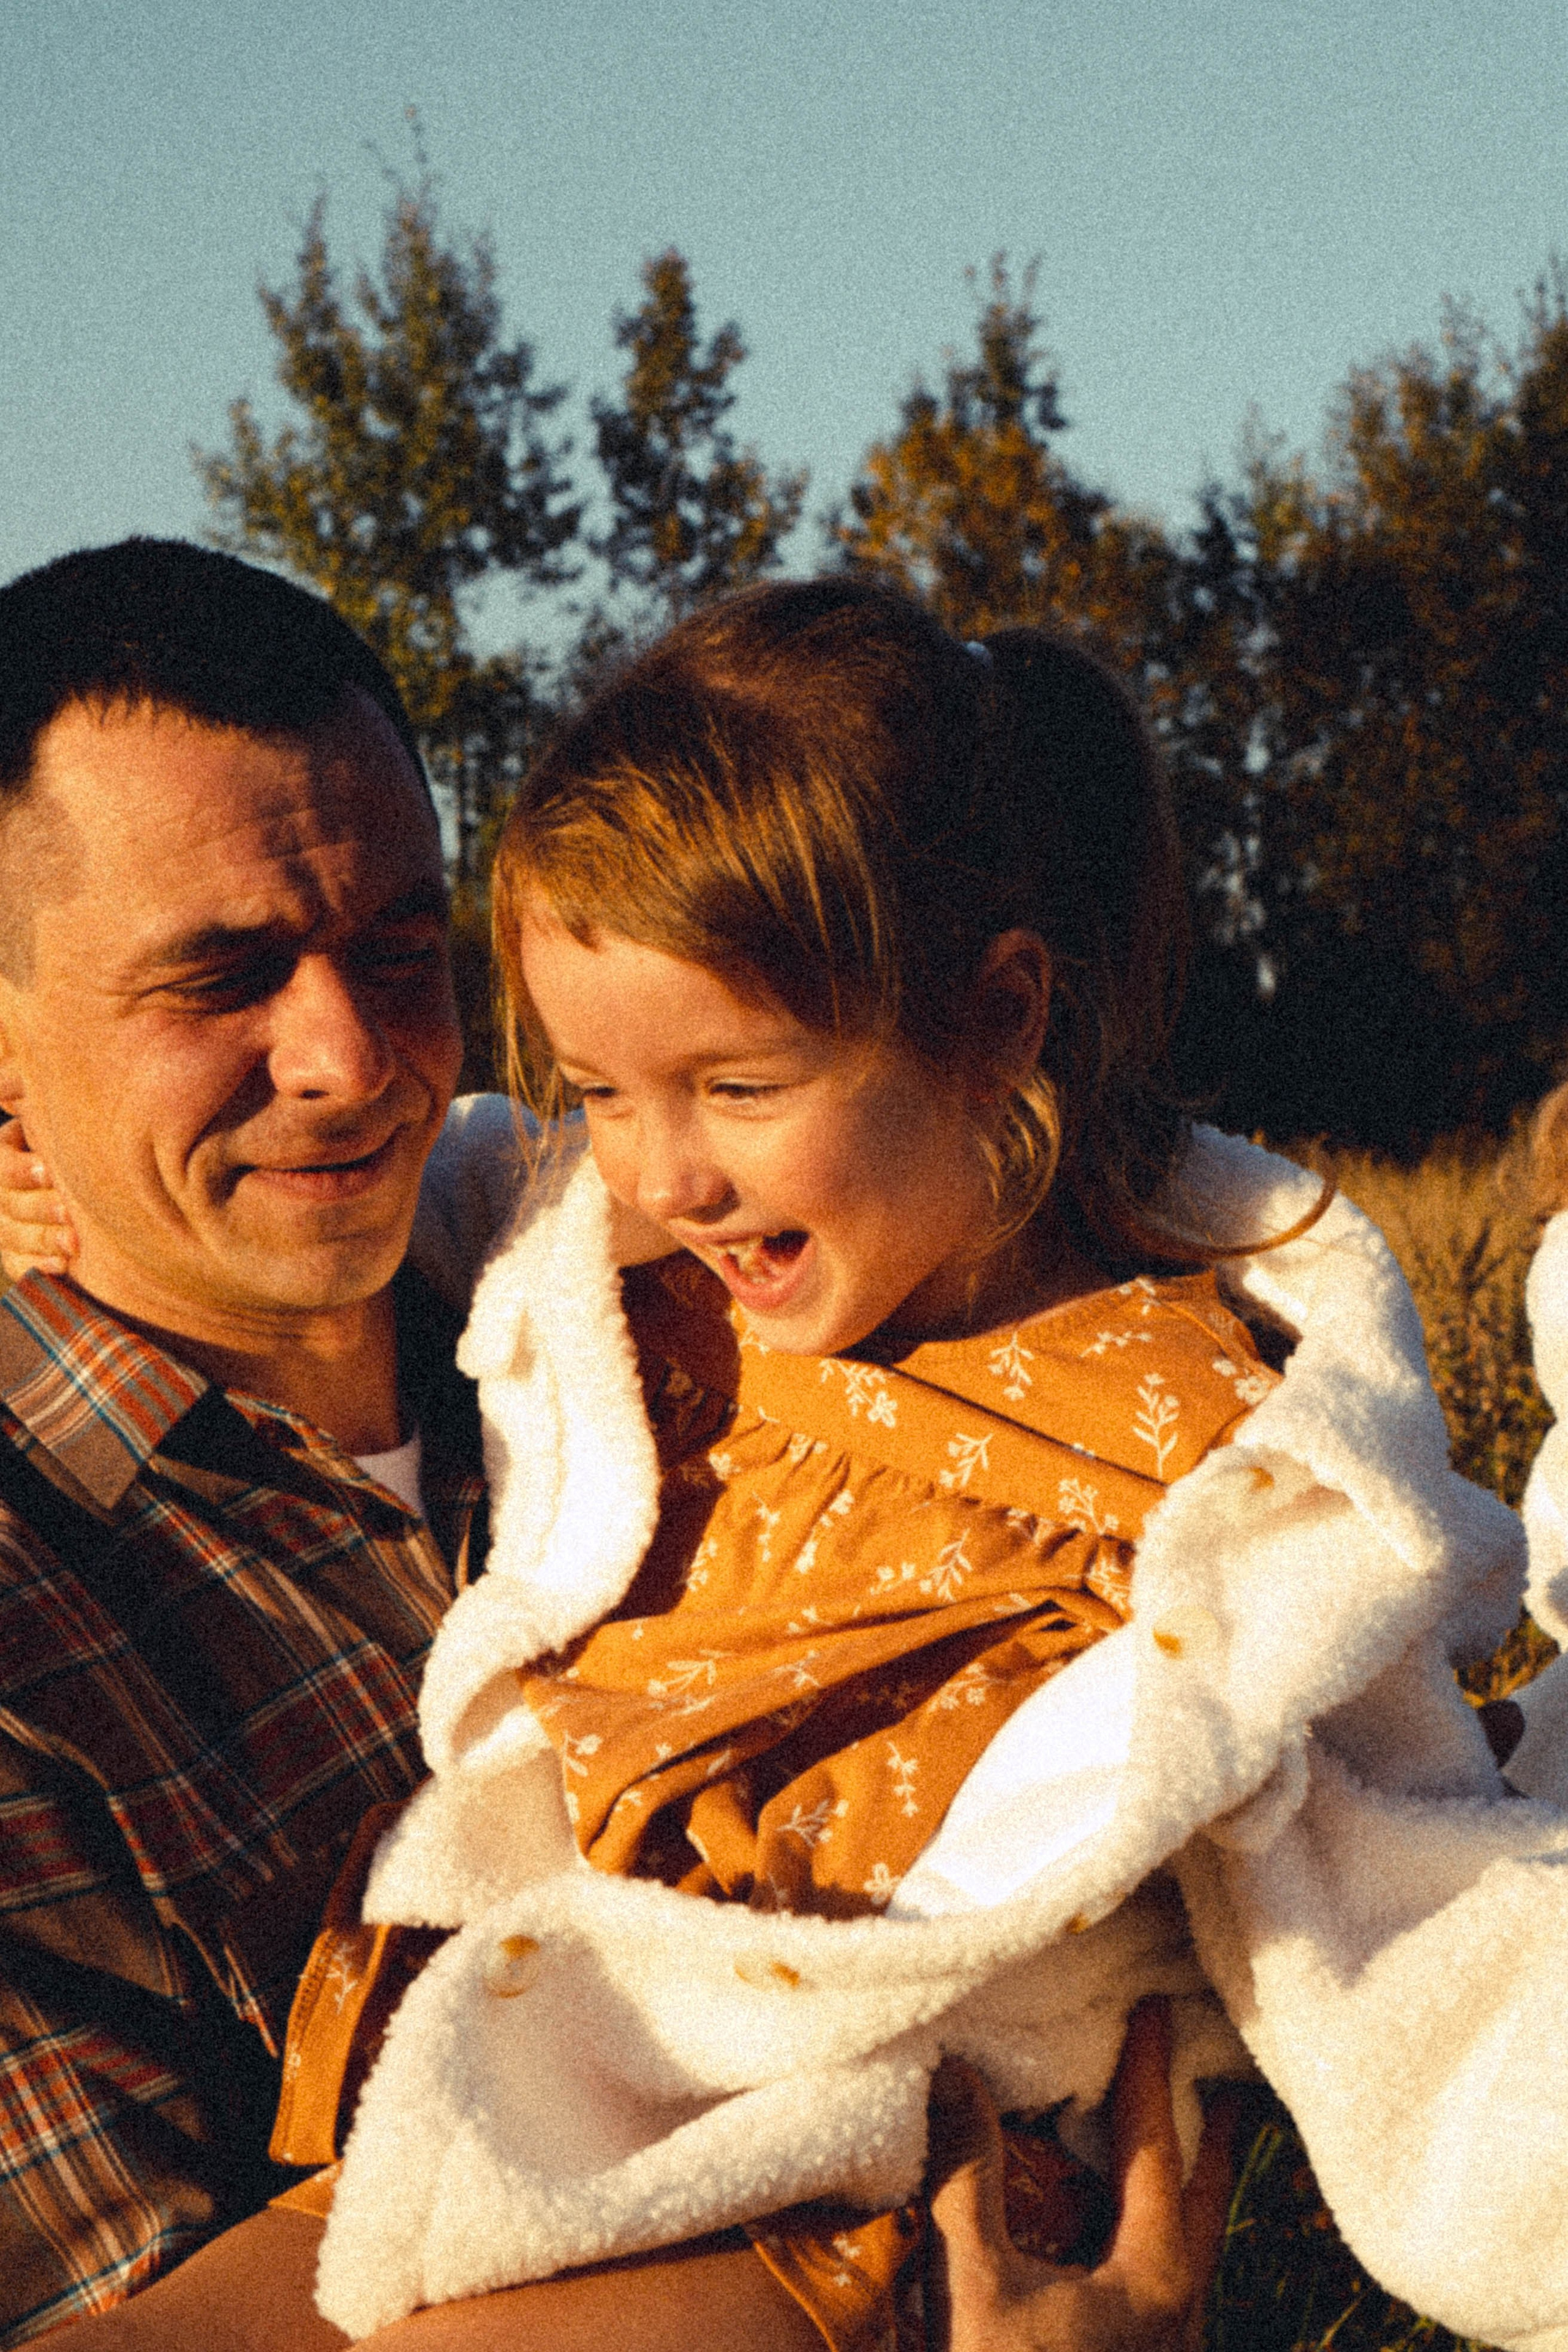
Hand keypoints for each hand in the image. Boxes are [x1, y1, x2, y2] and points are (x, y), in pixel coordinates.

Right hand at [0, 1119, 76, 1278]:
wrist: (85, 1181)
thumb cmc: (77, 1142)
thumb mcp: (54, 1125)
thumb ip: (45, 1114)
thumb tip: (27, 1091)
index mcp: (4, 1156)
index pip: (3, 1168)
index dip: (22, 1171)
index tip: (48, 1170)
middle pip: (8, 1204)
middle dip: (40, 1208)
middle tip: (69, 1211)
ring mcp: (5, 1226)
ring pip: (13, 1236)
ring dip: (43, 1239)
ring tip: (74, 1242)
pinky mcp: (16, 1253)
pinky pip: (19, 1264)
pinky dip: (39, 1266)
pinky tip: (62, 1265)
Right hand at [927, 2001, 1236, 2351]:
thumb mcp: (973, 2286)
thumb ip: (966, 2179)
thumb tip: (955, 2074)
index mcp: (1155, 2278)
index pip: (1158, 2148)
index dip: (1151, 2071)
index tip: (1156, 2007)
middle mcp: (1179, 2310)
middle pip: (1203, 2199)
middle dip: (1208, 2133)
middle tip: (1215, 2075)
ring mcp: (1167, 2344)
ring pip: (1190, 2245)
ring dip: (1185, 2184)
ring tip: (1180, 2139)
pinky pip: (1165, 2277)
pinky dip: (1157, 2228)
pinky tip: (1126, 2230)